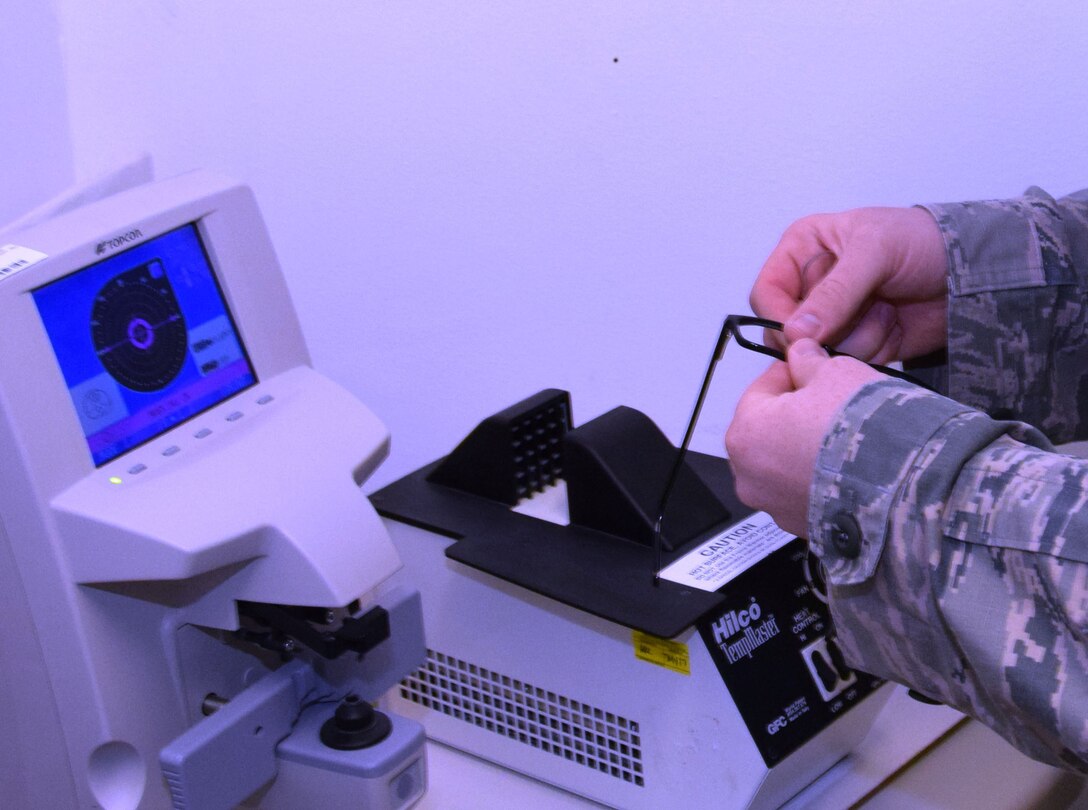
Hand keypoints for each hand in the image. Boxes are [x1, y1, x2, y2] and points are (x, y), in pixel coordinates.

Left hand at [725, 339, 881, 535]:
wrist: (904, 490)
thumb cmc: (865, 432)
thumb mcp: (836, 373)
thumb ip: (809, 362)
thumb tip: (802, 354)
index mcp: (745, 434)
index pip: (762, 389)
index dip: (792, 373)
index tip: (813, 368)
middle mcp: (750, 477)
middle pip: (770, 430)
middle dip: (798, 414)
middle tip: (834, 401)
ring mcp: (775, 507)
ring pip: (787, 464)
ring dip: (809, 447)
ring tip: (848, 435)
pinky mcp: (802, 527)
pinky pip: (807, 491)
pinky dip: (822, 478)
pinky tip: (852, 465)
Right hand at [750, 207, 947, 362]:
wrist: (974, 272)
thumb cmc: (922, 242)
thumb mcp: (874, 252)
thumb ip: (834, 292)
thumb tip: (795, 333)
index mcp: (802, 250)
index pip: (766, 293)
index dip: (779, 317)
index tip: (802, 334)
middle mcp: (810, 285)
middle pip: (786, 330)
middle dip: (824, 331)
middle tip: (859, 315)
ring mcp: (833, 318)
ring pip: (816, 350)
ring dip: (854, 338)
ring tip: (886, 312)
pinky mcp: (855, 343)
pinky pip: (844, 362)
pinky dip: (869, 350)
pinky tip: (892, 326)